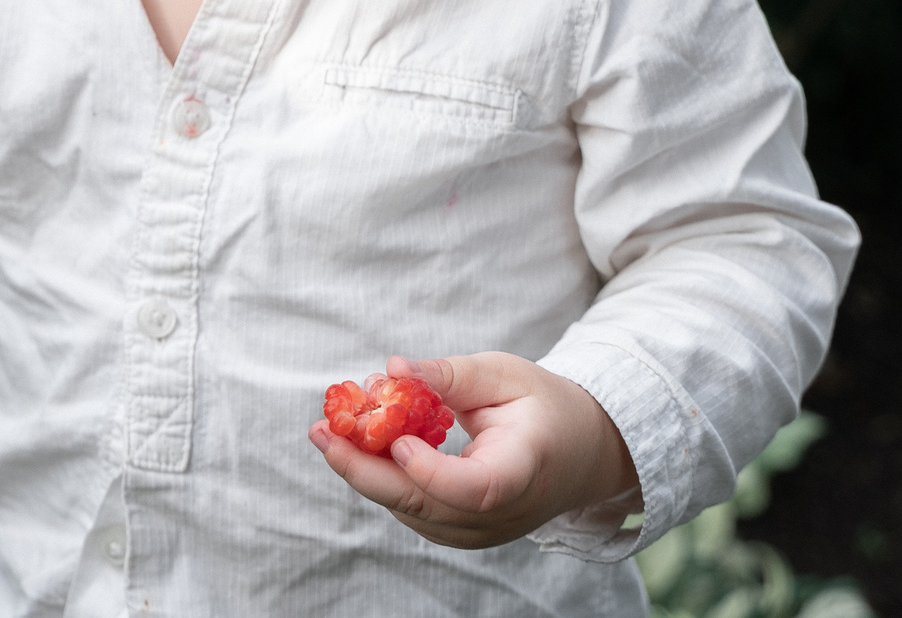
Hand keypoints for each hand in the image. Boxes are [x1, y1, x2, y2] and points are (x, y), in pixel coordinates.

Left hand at [308, 352, 638, 549]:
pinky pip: (411, 509)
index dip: (431, 471)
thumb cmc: (544, 407)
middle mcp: (498, 514)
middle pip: (424, 505)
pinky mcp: (459, 532)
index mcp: (522, 470)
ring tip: (330, 428)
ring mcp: (477, 532)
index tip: (398, 439)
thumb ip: (449, 375)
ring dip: (364, 470)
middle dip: (363, 468)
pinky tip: (359, 444)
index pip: (474, 489)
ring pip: (408, 509)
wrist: (580, 454)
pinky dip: (383, 477)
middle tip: (322, 432)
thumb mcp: (505, 374)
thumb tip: (390, 369)